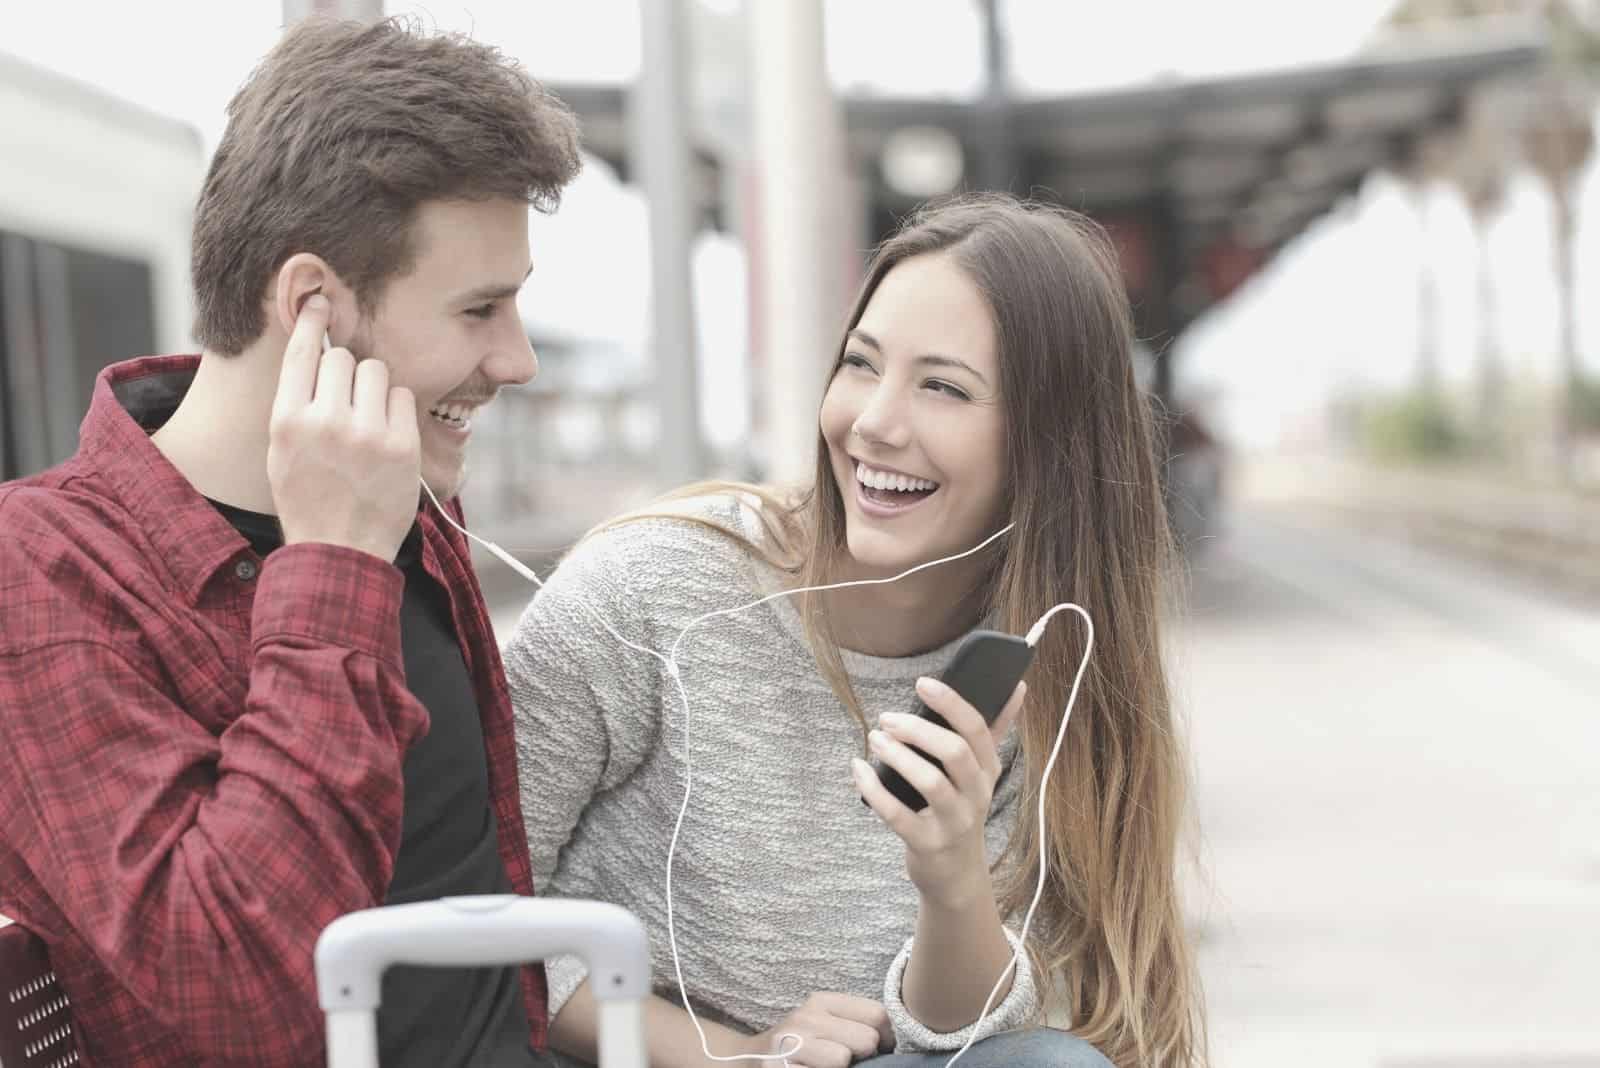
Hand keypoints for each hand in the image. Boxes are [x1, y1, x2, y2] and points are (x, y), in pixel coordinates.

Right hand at [267, 295, 419, 561]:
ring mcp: (367, 433)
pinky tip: (387, 434)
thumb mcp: (281, 450)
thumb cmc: (309, 498)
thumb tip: (314, 348)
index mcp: (287, 421)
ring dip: (374, 388)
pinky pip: (404, 397)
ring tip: (367, 421)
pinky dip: (397, 409)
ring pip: (376, 372)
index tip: (321, 301)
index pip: (302, 352)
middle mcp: (325, 422)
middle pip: (343, 358)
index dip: (313, 321)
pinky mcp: (402, 445)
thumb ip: (295, 402)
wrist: (341, 550)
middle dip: (347, 372)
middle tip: (347, 402)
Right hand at [736, 992, 892, 1067]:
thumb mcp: (822, 1023)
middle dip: (864, 1056)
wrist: (746, 1062)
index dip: (887, 1038)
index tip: (878, 1050)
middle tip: (848, 1061)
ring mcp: (790, 1044)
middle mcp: (805, 1018)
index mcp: (821, 1002)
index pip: (878, 1014)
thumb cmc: (797, 1044)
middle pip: (867, 1038)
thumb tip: (895, 1041)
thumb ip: (854, 1022)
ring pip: (842, 1059)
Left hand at [852, 677, 1026, 908]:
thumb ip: (996, 729)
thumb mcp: (983, 772)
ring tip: (875, 739)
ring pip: (930, 782)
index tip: (923, 683)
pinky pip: (898, 815)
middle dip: (918, 729)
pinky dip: (874, 789)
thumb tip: (1017, 685)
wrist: (958, 875)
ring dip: (898, 756)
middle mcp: (976, 795)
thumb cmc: (962, 809)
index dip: (951, 703)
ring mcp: (954, 823)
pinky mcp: (928, 845)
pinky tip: (859, 769)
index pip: (977, 729)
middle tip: (887, 718)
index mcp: (988, 770)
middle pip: (955, 752)